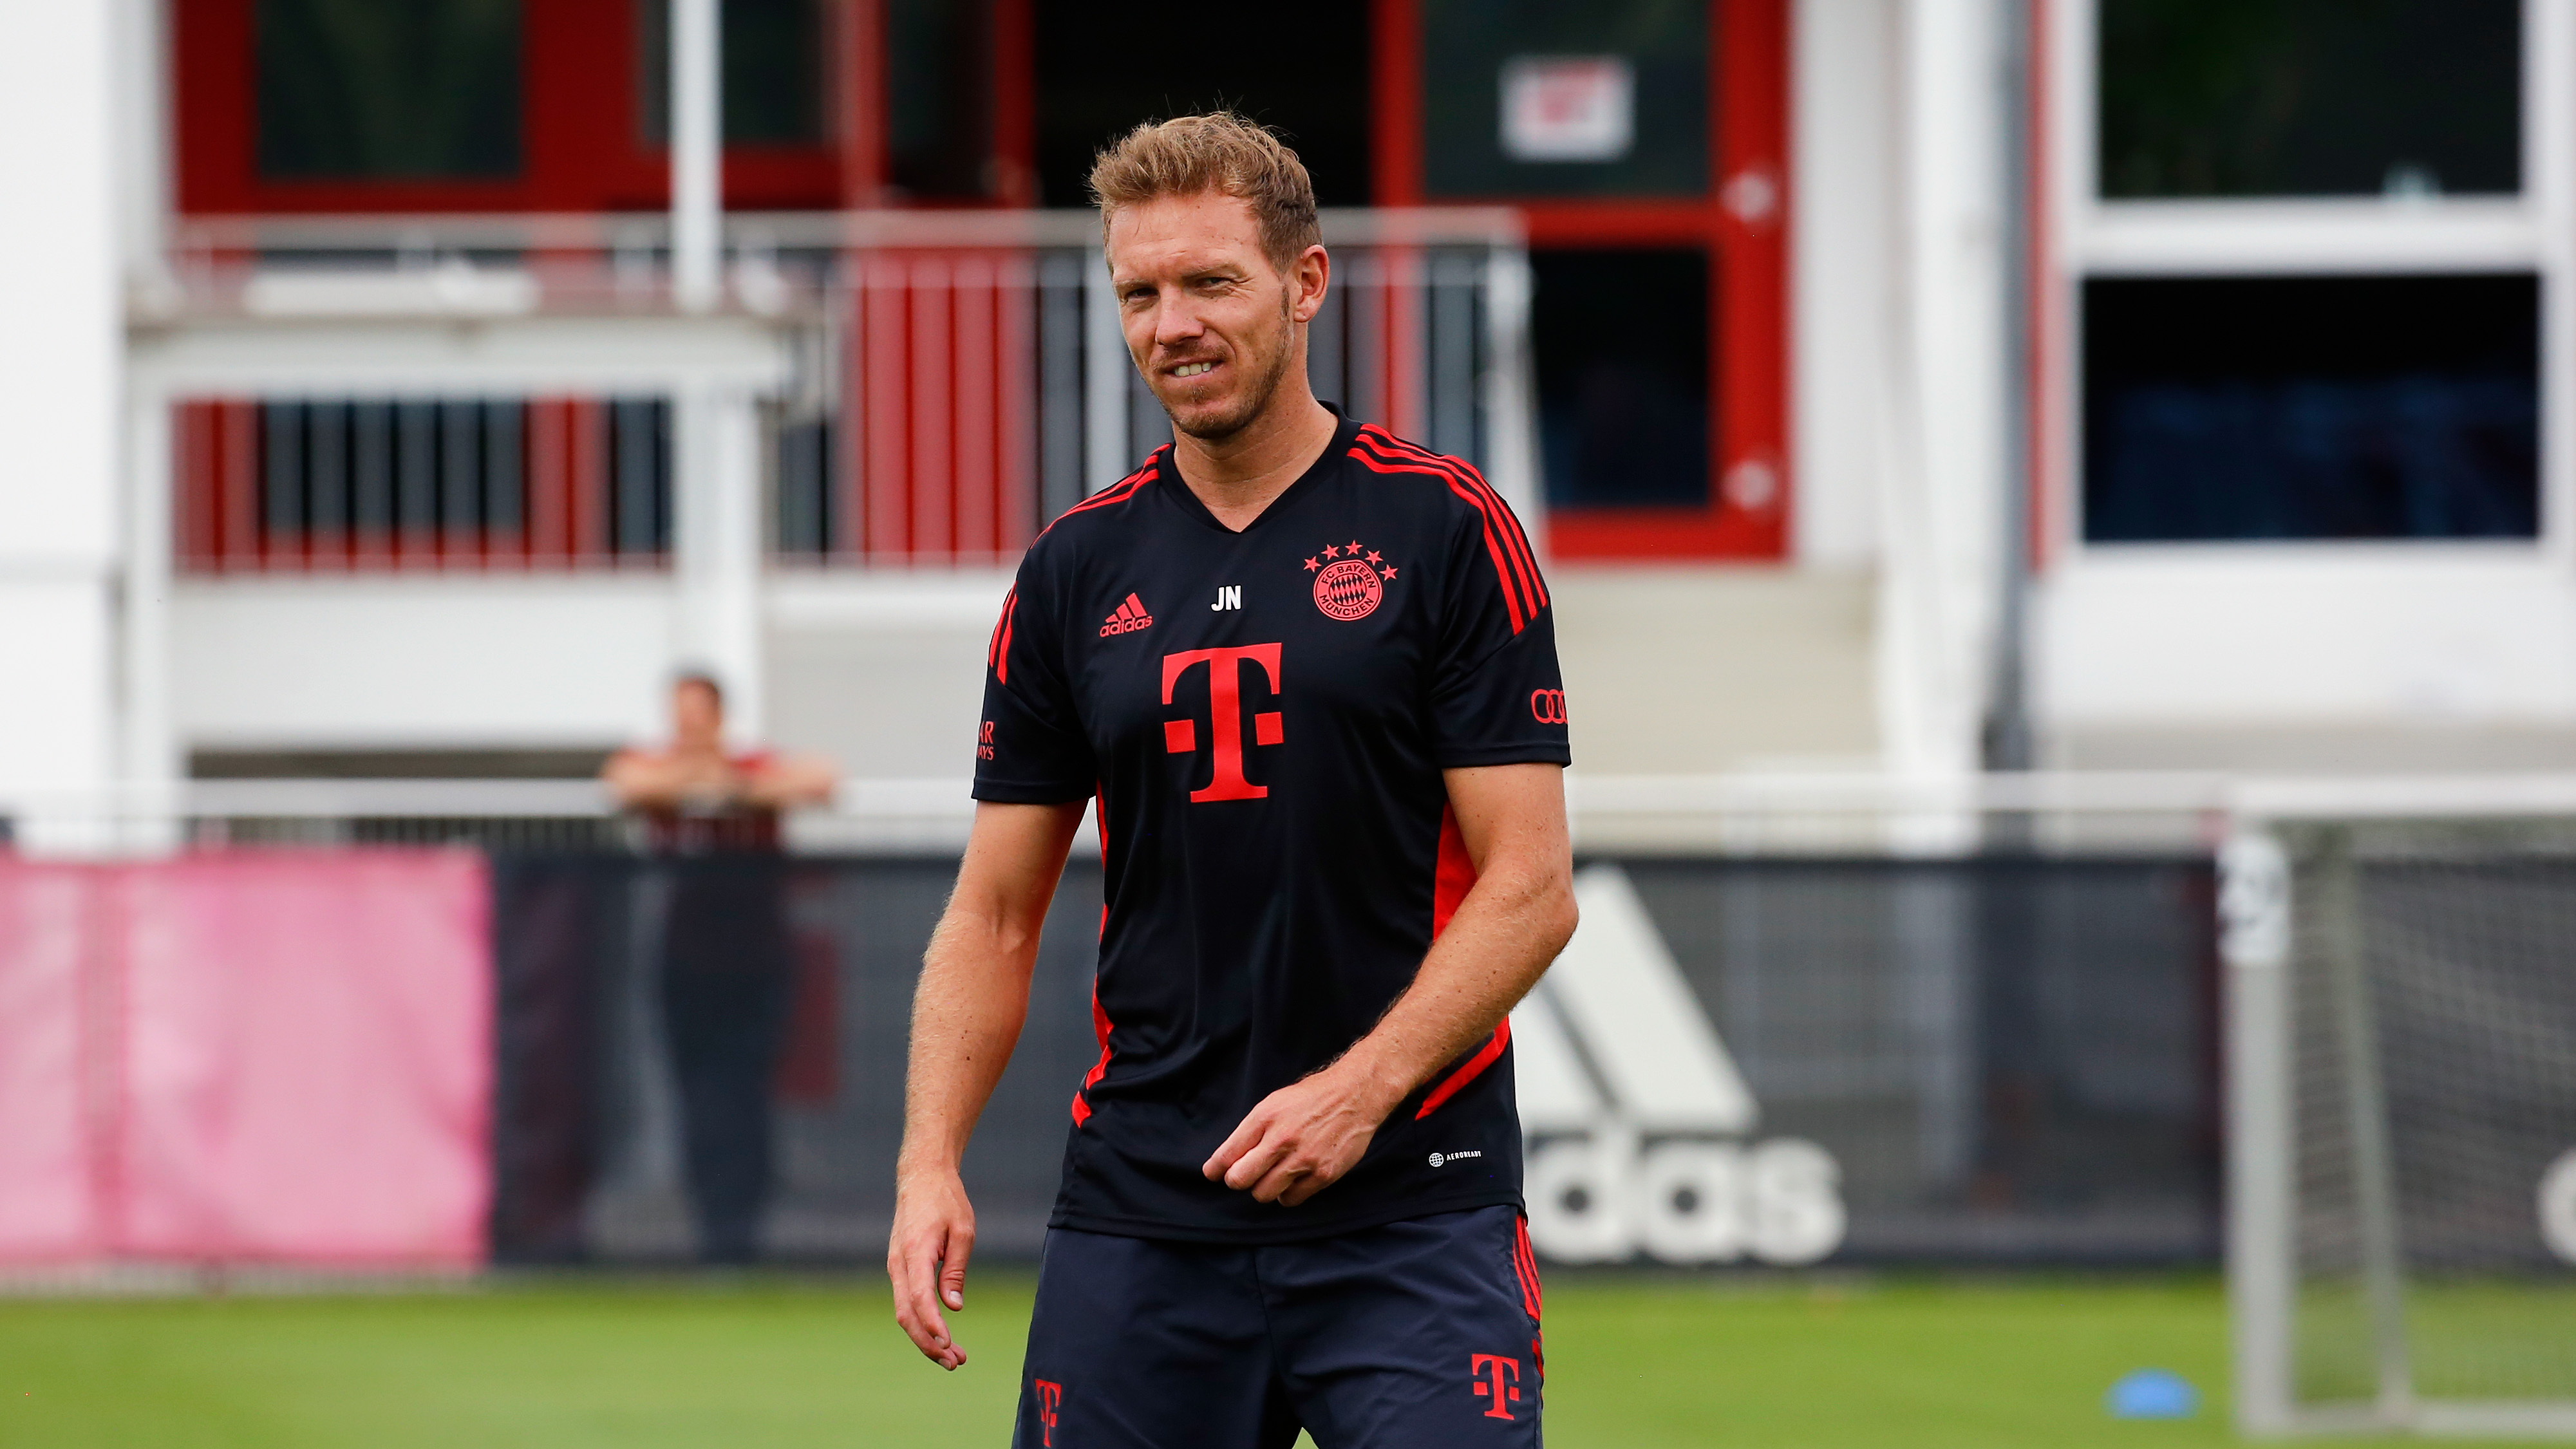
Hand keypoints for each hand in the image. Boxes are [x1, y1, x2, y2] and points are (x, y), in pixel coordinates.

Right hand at [887, 1167, 975, 1369]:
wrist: (922, 1178)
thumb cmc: (946, 1201)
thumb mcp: (963, 1231)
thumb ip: (955, 1271)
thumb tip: (953, 1308)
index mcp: (915, 1252)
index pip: (920, 1297)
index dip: (932, 1324)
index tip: (948, 1342)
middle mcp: (898, 1264)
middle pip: (907, 1314)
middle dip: (929, 1342)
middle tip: (956, 1362)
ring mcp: (895, 1267)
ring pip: (904, 1312)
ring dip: (925, 1337)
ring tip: (953, 1357)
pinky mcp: (899, 1269)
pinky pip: (906, 1302)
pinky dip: (921, 1322)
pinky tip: (940, 1335)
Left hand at [1202, 1059, 1401, 1206]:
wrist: (1355, 1094)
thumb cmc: (1311, 1098)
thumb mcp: (1274, 1104)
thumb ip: (1251, 1131)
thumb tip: (1225, 1161)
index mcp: (1265, 1118)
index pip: (1227, 1154)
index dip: (1216, 1169)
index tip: (1214, 1174)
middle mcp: (1281, 1139)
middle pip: (1240, 1179)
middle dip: (1238, 1180)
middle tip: (1245, 1175)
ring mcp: (1303, 1159)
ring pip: (1264, 1194)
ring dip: (1264, 1189)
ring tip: (1274, 1176)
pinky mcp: (1323, 1174)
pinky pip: (1291, 1199)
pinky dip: (1287, 1195)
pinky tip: (1293, 1180)